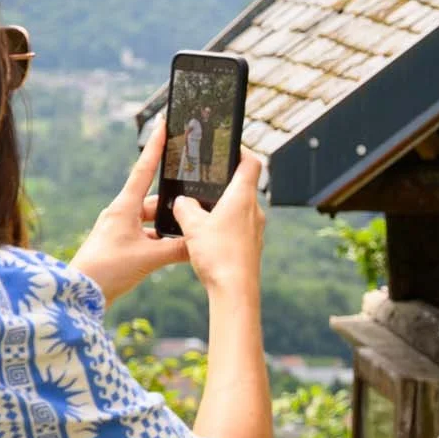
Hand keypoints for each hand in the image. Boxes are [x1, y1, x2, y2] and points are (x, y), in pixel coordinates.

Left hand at [69, 119, 188, 303]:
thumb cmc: (109, 270)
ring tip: (188, 239)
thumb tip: (201, 243)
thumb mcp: (150, 257)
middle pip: (154, 202)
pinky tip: (173, 254)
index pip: (144, 170)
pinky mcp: (119, 246)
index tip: (161, 125)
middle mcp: (121, 214)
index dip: (154, 147)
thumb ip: (178, 249)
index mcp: (124, 207)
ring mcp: (119, 230)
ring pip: (152, 222)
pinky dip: (161, 243)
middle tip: (196, 211)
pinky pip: (147, 237)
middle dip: (174, 208)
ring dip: (168, 230)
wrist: (80, 294)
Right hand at [171, 146, 266, 298]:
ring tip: (199, 208)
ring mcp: (256, 229)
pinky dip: (224, 223)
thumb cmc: (218, 255)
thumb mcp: (192, 226)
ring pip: (239, 208)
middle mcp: (254, 210)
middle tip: (204, 179)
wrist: (235, 291)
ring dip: (221, 205)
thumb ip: (184, 208)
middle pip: (243, 185)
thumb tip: (182, 202)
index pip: (251, 162)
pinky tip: (206, 234)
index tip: (228, 146)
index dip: (241, 150)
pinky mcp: (252, 246)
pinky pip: (238, 226)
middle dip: (223, 181)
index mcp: (243, 197)